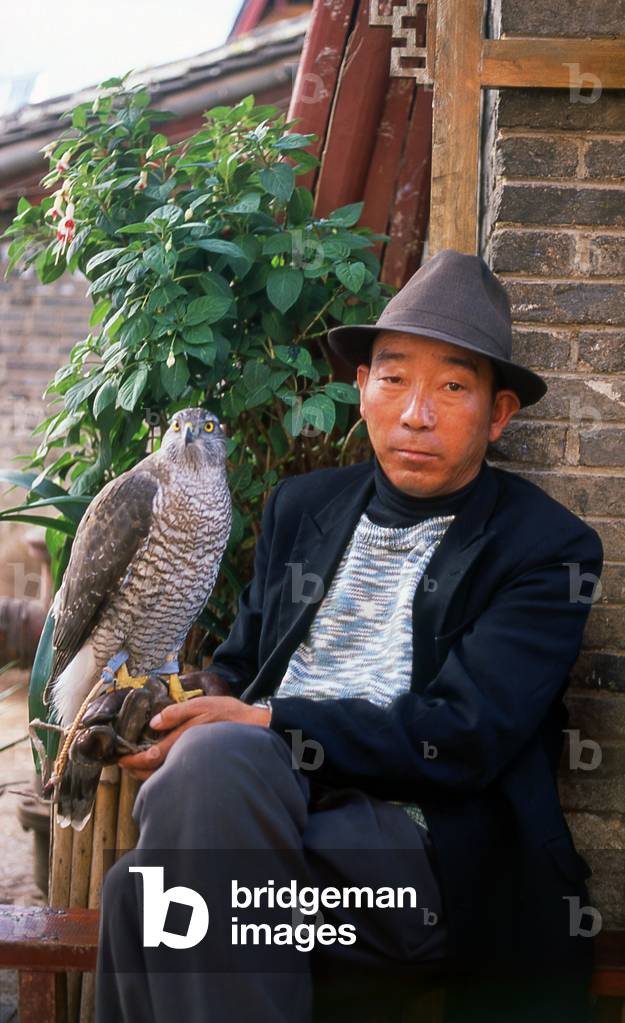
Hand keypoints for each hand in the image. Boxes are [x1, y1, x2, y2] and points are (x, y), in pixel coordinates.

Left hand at [117, 695, 269, 780]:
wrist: (256, 729)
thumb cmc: (230, 715)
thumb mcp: (203, 704)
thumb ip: (177, 712)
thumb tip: (154, 722)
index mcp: (184, 740)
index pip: (152, 757)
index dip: (133, 760)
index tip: (120, 759)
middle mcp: (187, 755)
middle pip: (154, 772)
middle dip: (137, 770)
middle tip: (124, 764)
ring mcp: (193, 762)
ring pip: (164, 775)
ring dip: (148, 772)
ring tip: (137, 765)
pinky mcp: (199, 763)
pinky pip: (175, 772)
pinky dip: (162, 771)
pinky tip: (159, 764)